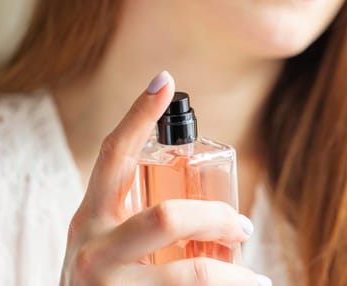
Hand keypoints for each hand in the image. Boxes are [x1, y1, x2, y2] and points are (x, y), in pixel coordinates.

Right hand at [59, 71, 271, 284]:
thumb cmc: (104, 279)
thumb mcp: (109, 241)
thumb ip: (138, 218)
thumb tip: (205, 204)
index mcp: (91, 216)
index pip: (112, 155)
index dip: (138, 115)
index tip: (165, 81)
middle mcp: (93, 247)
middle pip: (167, 218)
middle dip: (216, 218)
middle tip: (242, 225)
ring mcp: (107, 285)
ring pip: (189, 274)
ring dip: (233, 275)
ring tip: (255, 277)